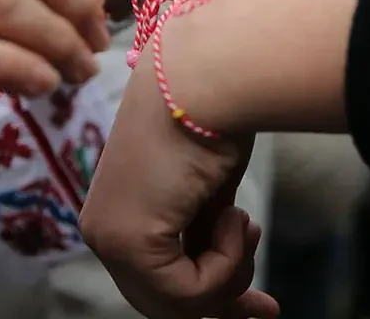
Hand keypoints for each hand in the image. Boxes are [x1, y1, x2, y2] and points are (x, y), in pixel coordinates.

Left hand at [80, 47, 277, 318]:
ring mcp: (109, 237)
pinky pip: (191, 291)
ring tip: (242, 221)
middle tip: (269, 309)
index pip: (156, 282)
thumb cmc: (215, 114)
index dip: (210, 296)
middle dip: (223, 302)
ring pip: (180, 304)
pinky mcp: (129, 239)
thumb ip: (203, 236)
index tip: (261, 306)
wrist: (209, 73)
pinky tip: (234, 215)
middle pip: (165, 302)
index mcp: (114, 211)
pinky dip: (227, 262)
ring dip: (230, 271)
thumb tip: (226, 286)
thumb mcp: (208, 192)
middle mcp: (100, 229)